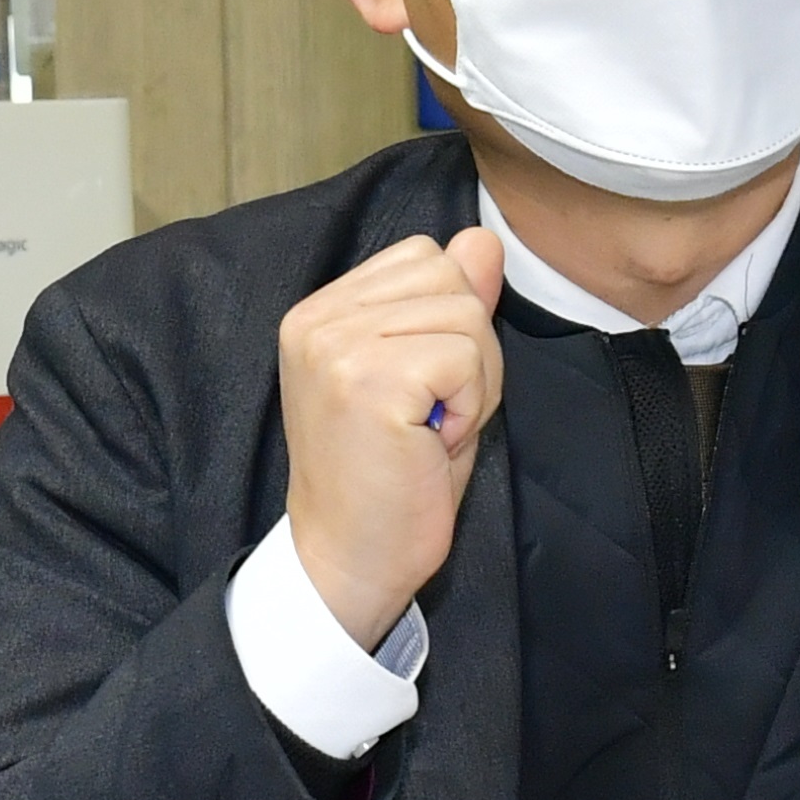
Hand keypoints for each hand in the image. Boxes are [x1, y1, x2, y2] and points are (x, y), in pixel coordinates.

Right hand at [277, 226, 507, 647]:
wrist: (351, 560)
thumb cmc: (390, 479)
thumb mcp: (429, 377)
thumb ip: (452, 304)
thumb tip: (483, 239)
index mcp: (320, 310)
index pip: (425, 256)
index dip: (450, 322)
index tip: (421, 390)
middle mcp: (317, 317)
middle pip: (451, 276)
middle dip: (469, 350)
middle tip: (431, 416)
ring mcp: (336, 344)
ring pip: (467, 313)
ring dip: (473, 382)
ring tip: (429, 430)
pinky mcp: (368, 379)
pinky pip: (466, 357)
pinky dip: (471, 405)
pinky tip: (431, 443)